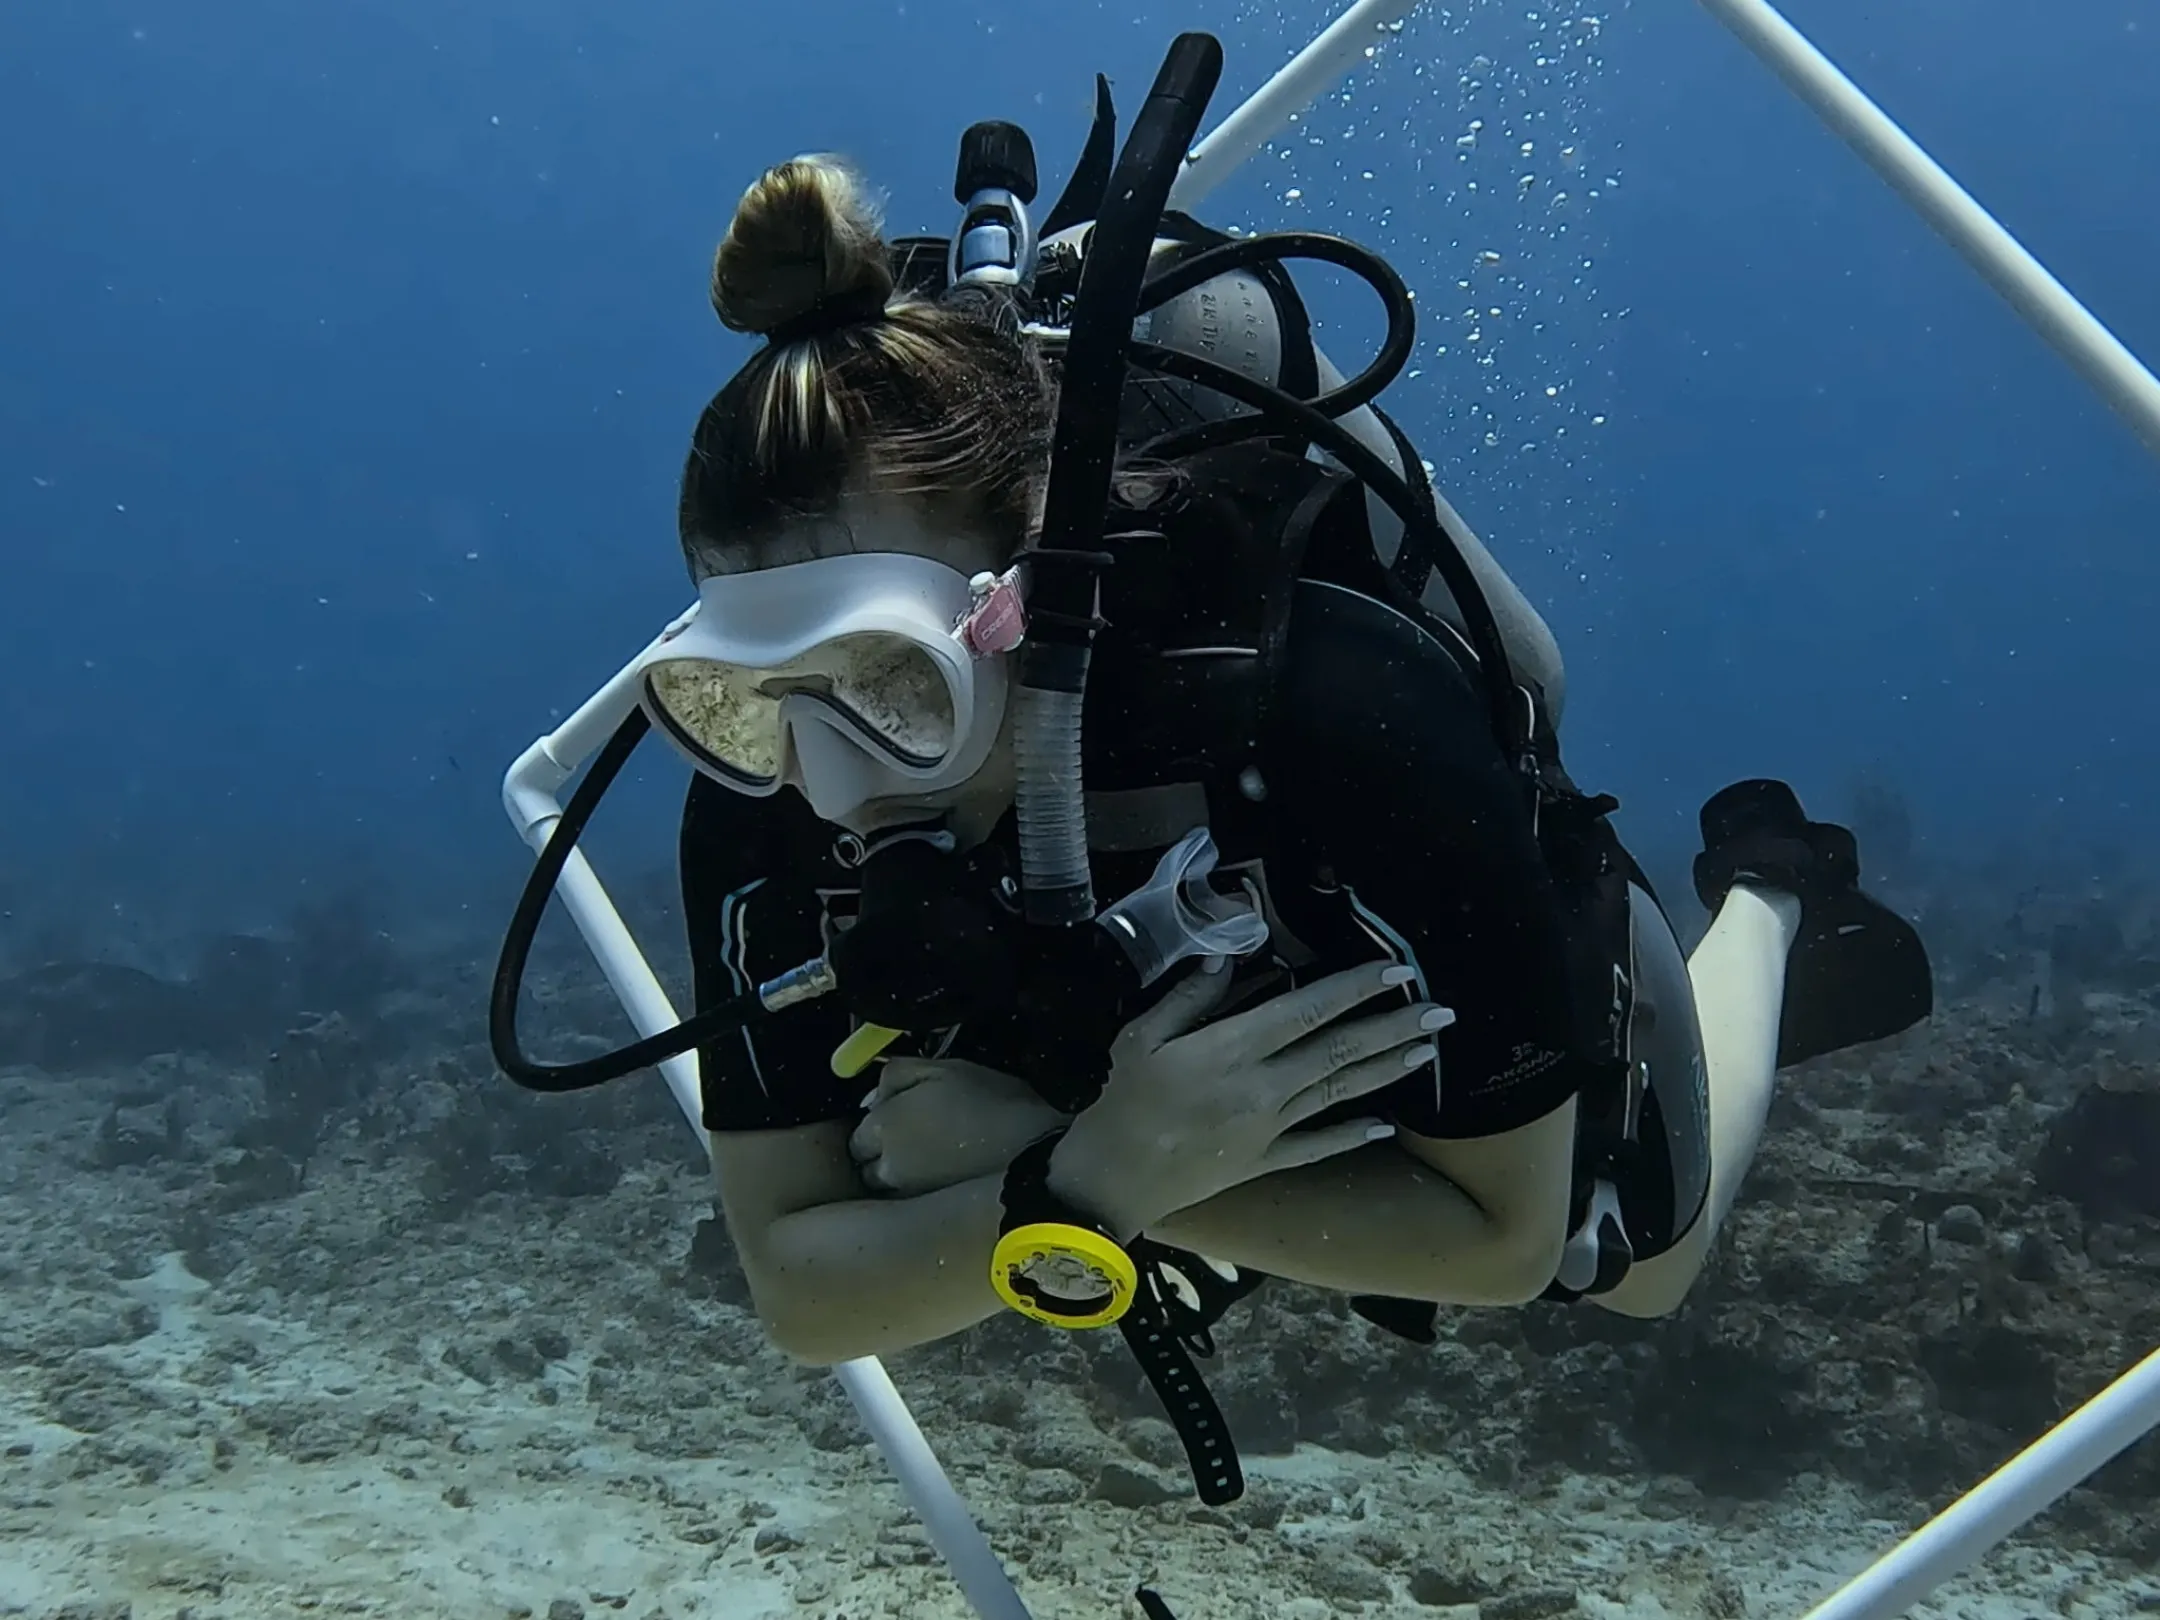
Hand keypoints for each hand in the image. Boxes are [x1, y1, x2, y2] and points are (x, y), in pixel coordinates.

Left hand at [847, 1057, 1068, 1195]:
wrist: (1037, 1152)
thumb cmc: (992, 1103)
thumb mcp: (943, 1068)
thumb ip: (896, 1074)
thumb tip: (873, 1095)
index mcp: (883, 1127)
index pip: (856, 1137)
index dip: (878, 1126)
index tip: (900, 1119)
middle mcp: (886, 1169)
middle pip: (867, 1167)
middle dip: (883, 1155)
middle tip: (917, 1140)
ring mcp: (907, 1199)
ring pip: (888, 1190)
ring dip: (900, 1178)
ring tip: (934, 1161)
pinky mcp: (928, 1219)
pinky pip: (910, 1207)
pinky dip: (919, 1195)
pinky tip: (946, 1181)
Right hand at [1048, 960, 1452, 1237]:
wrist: (1111, 1181)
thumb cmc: (1120, 1101)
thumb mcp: (1140, 1037)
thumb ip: (1188, 997)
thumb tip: (1229, 957)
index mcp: (1230, 1050)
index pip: (1306, 1011)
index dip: (1353, 989)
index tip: (1394, 971)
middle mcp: (1261, 1088)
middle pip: (1339, 1051)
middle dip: (1394, 1027)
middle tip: (1443, 1011)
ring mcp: (1268, 1129)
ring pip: (1340, 1094)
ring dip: (1387, 1070)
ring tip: (1429, 1051)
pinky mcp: (1264, 1161)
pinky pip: (1318, 1146)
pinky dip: (1353, 1134)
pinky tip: (1385, 1124)